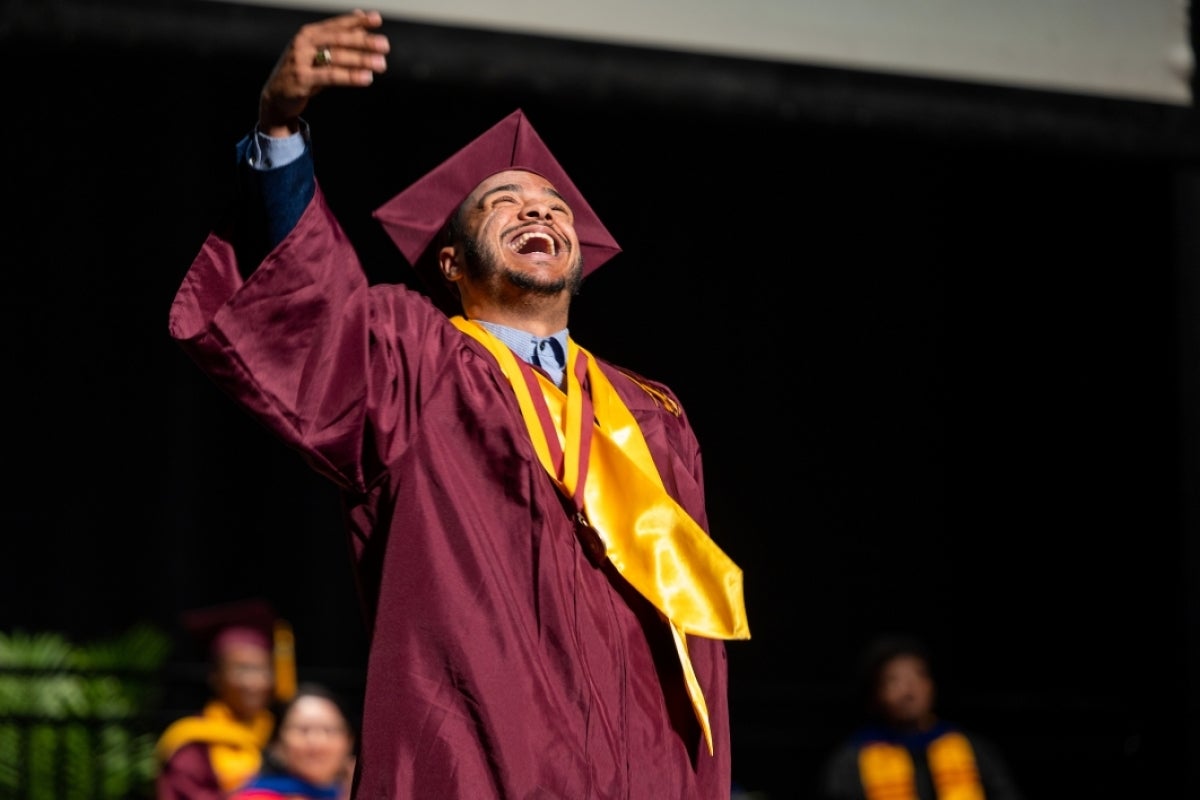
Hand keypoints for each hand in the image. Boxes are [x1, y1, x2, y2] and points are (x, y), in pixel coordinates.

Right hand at [258, 9, 388, 136]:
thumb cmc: (303, 71)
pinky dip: (350, 76)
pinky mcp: (302, 79)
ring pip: (336, 57)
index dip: (357, 21)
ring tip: (381, 64)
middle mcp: (303, 42)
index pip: (337, 24)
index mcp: (309, 33)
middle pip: (338, 39)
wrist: (276, 96)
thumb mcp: (319, 53)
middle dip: (363, 42)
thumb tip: (361, 17)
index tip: (377, 20)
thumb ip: (339, 37)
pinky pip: (330, 76)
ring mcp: (301, 60)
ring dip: (361, 60)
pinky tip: (366, 78)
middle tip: (385, 45)